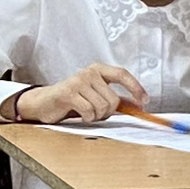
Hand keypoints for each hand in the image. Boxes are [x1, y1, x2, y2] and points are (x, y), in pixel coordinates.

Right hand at [14, 62, 142, 124]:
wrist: (44, 102)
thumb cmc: (72, 99)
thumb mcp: (95, 96)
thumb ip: (115, 99)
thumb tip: (138, 106)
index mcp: (98, 70)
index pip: (122, 74)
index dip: (136, 88)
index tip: (145, 101)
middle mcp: (89, 72)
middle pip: (113, 99)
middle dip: (108, 112)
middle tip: (96, 113)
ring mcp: (78, 81)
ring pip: (102, 107)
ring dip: (96, 116)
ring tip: (85, 112)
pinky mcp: (69, 93)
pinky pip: (89, 111)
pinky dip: (87, 118)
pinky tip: (79, 114)